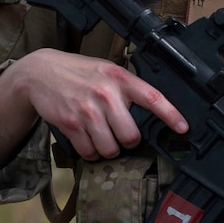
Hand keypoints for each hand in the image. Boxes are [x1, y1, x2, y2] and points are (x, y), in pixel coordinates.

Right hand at [0, 48, 185, 169]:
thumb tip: (151, 111)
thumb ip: (128, 88)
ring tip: (102, 136)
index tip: (183, 128)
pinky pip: (89, 152)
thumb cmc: (80, 73)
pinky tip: (87, 139)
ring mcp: (87, 110)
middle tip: (121, 134)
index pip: (152, 97)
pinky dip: (90, 152)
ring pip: (110, 149)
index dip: (170, 115)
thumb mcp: (107, 70)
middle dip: (128, 141)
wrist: (40, 72)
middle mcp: (106, 94)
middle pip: (131, 136)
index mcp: (120, 79)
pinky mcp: (70, 123)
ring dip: (108, 149)